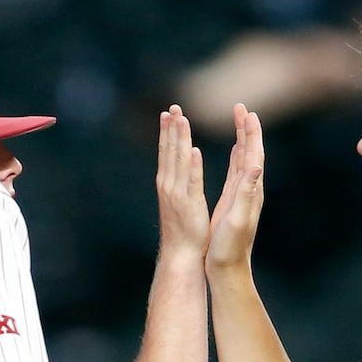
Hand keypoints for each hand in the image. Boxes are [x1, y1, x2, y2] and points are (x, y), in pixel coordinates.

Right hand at [155, 106, 207, 258]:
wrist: (180, 255)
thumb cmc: (181, 231)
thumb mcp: (177, 201)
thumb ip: (178, 181)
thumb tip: (178, 164)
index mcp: (167, 184)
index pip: (168, 152)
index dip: (168, 132)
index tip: (169, 113)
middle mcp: (169, 186)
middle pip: (170, 152)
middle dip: (171, 128)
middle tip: (173, 106)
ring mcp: (178, 195)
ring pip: (179, 162)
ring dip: (180, 139)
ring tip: (181, 119)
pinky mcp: (190, 204)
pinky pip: (192, 182)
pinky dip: (192, 166)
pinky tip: (194, 150)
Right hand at [203, 105, 264, 273]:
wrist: (229, 268)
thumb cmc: (229, 247)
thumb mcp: (238, 219)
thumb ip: (247, 192)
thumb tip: (255, 167)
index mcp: (251, 191)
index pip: (254, 155)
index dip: (251, 134)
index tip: (247, 113)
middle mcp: (251, 189)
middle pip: (252, 152)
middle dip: (247, 129)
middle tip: (241, 108)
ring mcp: (244, 194)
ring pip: (245, 158)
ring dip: (244, 138)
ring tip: (240, 120)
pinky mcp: (236, 201)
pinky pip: (238, 171)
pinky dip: (238, 154)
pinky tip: (237, 149)